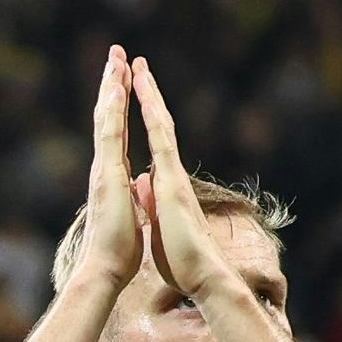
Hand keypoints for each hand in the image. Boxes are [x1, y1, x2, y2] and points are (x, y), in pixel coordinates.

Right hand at [67, 46, 143, 302]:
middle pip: (108, 118)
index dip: (120, 107)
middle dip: (112, 86)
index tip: (122, 82)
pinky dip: (111, 108)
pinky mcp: (107, 173)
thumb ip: (134, 196)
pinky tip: (115, 86)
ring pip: (106, 118)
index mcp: (114, 177)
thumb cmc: (117, 252)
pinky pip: (109, 132)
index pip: (119, 133)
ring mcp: (103, 168)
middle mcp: (105, 167)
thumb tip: (138, 184)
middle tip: (115, 56)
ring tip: (115, 59)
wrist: (104, 270)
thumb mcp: (132, 217)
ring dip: (111, 87)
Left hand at [128, 58, 242, 303]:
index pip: (156, 143)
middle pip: (160, 126)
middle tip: (139, 65)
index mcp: (167, 186)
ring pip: (161, 125)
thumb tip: (143, 183)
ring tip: (139, 66)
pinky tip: (144, 94)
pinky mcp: (174, 183)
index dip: (147, 116)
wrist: (204, 277)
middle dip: (148, 94)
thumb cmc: (184, 261)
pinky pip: (161, 140)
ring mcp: (174, 176)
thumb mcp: (160, 225)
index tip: (138, 93)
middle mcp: (172, 174)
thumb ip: (153, 200)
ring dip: (150, 94)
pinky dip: (152, 115)